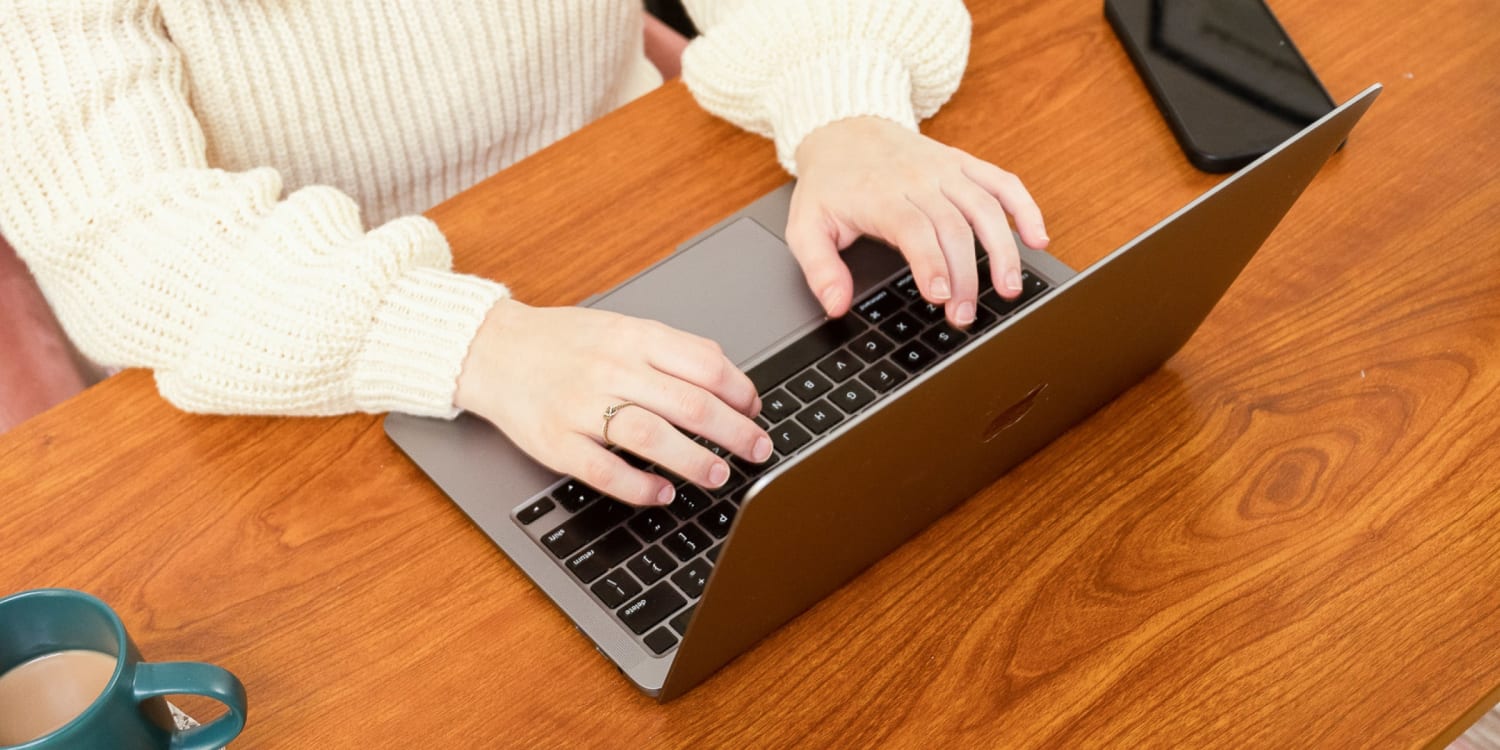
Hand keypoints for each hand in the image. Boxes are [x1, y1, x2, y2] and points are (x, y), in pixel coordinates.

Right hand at [455, 300, 772, 505]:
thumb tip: (731, 382)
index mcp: (633, 337)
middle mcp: (610, 369)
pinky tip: (662, 492)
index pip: (704, 364)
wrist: (493, 350)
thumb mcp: (622, 328)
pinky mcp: (555, 442)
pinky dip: (639, 486)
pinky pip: (604, 470)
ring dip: (693, 460)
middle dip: (733, 432)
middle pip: (688, 404)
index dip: (740, 391)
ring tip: (718, 475)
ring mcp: (580, 407)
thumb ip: (672, 351)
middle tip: (758, 450)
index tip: (756, 410)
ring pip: (650, 436)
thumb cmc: (564, 343)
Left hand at [789, 116, 1048, 327]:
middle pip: (953, 227)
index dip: (931, 263)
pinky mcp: (963, 163)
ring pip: (984, 207)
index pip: (914, 230)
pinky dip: (1024, 208)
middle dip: (965, 276)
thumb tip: (835, 305)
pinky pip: (1002, 182)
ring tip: (1010, 288)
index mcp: (881, 197)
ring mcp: (946, 170)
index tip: (941, 297)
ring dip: (1002, 250)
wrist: (844, 127)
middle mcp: (919, 180)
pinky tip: (1037, 239)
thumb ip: (819, 268)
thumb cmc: (829, 183)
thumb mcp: (805, 226)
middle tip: (965, 315)